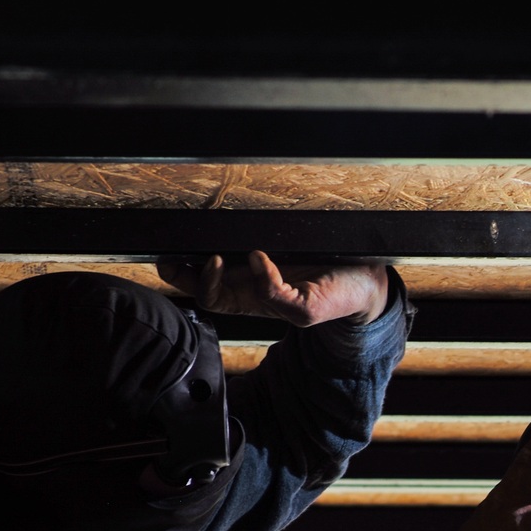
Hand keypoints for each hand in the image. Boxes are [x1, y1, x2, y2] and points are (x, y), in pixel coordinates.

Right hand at [156, 252, 389, 327]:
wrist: (364, 281)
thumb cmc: (323, 261)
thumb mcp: (282, 247)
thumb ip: (256, 238)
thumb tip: (228, 222)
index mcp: (246, 284)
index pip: (202, 284)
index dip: (179, 274)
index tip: (166, 256)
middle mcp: (255, 296)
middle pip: (206, 296)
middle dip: (184, 279)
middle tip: (173, 260)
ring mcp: (277, 304)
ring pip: (231, 302)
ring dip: (216, 279)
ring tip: (216, 257)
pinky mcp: (304, 308)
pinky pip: (276, 295)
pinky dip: (263, 275)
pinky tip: (258, 257)